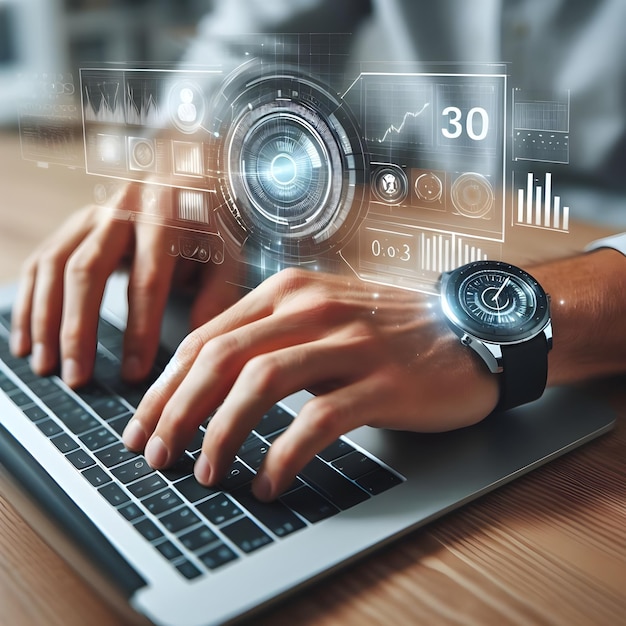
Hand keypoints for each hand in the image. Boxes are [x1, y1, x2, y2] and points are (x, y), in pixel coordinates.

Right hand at [9, 183, 240, 386]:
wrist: (189, 175)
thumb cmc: (211, 225)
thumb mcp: (227, 256)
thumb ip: (215, 298)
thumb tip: (198, 351)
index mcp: (166, 219)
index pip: (149, 280)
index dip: (140, 329)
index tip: (134, 374)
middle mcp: (122, 211)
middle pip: (88, 270)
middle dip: (78, 329)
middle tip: (77, 377)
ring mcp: (92, 215)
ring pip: (55, 266)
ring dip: (44, 320)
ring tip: (45, 367)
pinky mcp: (74, 224)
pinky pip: (41, 262)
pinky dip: (29, 304)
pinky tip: (26, 341)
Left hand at [123, 268, 498, 500]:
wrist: (469, 327)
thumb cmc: (387, 328)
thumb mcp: (320, 317)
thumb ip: (269, 339)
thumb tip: (206, 386)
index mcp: (287, 293)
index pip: (206, 338)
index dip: (166, 386)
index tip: (144, 425)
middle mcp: (311, 309)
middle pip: (221, 359)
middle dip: (177, 412)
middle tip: (157, 455)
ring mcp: (349, 342)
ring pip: (260, 384)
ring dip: (221, 433)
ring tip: (205, 472)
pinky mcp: (382, 380)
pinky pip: (318, 420)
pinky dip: (283, 455)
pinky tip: (268, 481)